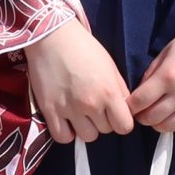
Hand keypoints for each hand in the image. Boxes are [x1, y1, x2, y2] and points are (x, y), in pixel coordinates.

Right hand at [23, 20, 133, 142]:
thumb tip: (125, 108)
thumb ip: (119, 89)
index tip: (116, 114)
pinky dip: (66, 132)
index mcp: (109, 92)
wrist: (52, 37)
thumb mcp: (110, 66)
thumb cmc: (84, 48)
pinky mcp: (49, 111)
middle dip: (103, 120)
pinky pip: (62, 137)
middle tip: (95, 106)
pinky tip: (67, 121)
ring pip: (86, 137)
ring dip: (86, 127)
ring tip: (80, 113)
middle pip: (105, 131)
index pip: (125, 126)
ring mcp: (69, 109)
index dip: (122, 121)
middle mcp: (91, 104)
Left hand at [129, 19, 174, 133]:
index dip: (130, 106)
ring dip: (161, 124)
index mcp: (168, 75)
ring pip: (171, 127)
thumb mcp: (168, 50)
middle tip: (144, 112)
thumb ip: (153, 72)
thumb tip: (142, 92)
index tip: (130, 105)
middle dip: (143, 117)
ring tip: (161, 116)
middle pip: (152, 118)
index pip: (139, 101)